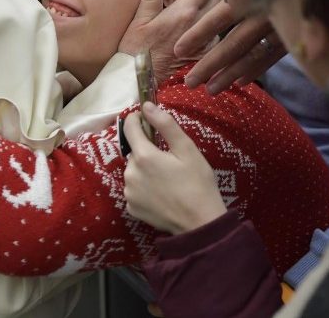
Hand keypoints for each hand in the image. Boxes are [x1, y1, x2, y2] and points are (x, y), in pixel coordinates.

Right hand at [118, 0, 220, 83]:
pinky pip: (223, 34)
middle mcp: (200, 25)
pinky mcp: (209, 54)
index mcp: (183, 12)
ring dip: (227, 2)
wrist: (141, 83)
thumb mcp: (140, 20)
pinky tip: (223, 19)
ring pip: (226, 15)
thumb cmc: (136, 50)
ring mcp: (208, 41)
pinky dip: (224, 24)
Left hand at [122, 102, 227, 233]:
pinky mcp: (131, 208)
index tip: (146, 119)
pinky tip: (161, 193)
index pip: (130, 128)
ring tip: (166, 179)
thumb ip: (165, 125)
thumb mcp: (187, 150)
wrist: (199, 223)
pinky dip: (144, 188)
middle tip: (169, 160)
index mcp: (143, 156)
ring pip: (133, 171)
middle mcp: (130, 173)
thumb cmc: (198, 183)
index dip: (137, 119)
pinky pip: (134, 190)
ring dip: (144, 170)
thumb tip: (147, 106)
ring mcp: (129, 193)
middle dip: (147, 151)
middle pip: (134, 152)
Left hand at [165, 0, 285, 92]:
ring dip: (229, 75)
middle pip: (232, 44)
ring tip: (209, 90)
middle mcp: (263, 12)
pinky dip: (255, 70)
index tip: (179, 51)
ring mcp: (280, 27)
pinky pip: (271, 57)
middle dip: (209, 65)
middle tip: (188, 82)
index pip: (219, 18)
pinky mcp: (293, 35)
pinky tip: (240, 82)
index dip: (198, 35)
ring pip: (251, 56)